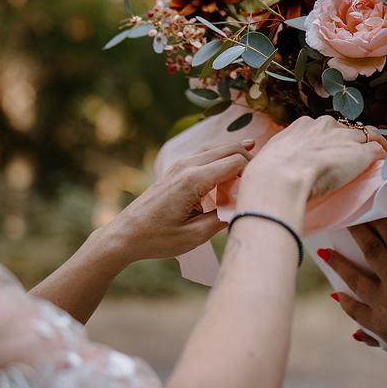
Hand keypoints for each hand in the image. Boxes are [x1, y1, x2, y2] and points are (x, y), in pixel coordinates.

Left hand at [98, 138, 252, 264]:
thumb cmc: (157, 239)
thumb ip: (222, 219)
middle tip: (262, 175)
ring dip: (234, 157)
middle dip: (248, 158)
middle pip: (228, 148)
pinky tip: (228, 171)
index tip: (261, 186)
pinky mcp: (175, 170)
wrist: (125, 235)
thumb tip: (242, 207)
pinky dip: (220, 160)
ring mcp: (179, 165)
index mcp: (193, 180)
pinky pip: (205, 156)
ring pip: (217, 149)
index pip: (235, 162)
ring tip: (251, 168)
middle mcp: (187, 166)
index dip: (253, 170)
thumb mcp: (194, 236)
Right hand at [238, 116, 385, 221]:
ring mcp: (345, 138)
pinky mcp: (360, 153)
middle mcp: (326, 126)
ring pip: (366, 134)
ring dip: (372, 142)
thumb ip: (281, 156)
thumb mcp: (272, 156)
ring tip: (379, 152)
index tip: (330, 149)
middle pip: (346, 128)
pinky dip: (384, 153)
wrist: (281, 177)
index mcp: (304, 126)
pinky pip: (378, 148)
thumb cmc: (269, 173)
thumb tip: (275, 165)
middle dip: (351, 139)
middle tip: (353, 153)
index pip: (323, 128)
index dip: (329, 139)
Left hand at [326, 219, 386, 366]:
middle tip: (344, 218)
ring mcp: (386, 306)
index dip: (381, 222)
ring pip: (356, 280)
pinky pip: (356, 311)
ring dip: (339, 264)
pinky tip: (336, 293)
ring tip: (325, 252)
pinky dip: (345, 302)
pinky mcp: (380, 326)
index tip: (370, 210)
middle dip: (358, 233)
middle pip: (372, 252)